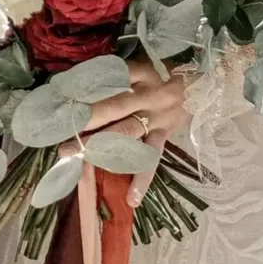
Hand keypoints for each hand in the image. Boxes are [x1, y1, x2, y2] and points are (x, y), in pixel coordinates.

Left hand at [60, 59, 187, 207]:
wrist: (205, 85)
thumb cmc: (167, 73)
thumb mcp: (145, 64)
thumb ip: (118, 73)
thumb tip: (79, 81)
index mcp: (141, 72)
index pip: (109, 78)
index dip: (84, 87)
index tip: (61, 95)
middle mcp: (148, 95)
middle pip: (113, 106)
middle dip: (84, 119)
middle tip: (57, 129)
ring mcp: (157, 117)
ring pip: (126, 132)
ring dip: (99, 145)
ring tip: (74, 155)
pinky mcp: (164, 135)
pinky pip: (152, 158)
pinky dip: (142, 179)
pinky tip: (131, 199)